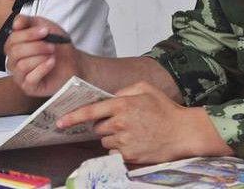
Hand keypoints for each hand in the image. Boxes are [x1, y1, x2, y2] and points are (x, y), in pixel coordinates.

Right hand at [5, 15, 82, 96]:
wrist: (73, 61)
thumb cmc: (57, 45)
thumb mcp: (44, 26)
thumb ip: (28, 21)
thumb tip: (16, 23)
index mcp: (14, 46)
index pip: (12, 39)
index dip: (29, 34)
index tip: (45, 31)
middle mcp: (13, 61)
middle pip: (15, 52)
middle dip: (36, 46)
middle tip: (51, 46)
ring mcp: (20, 76)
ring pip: (22, 65)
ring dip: (41, 57)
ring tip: (52, 55)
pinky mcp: (29, 87)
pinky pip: (30, 79)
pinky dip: (43, 68)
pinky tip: (52, 63)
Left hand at [57, 82, 232, 163]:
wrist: (183, 132)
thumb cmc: (166, 110)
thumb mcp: (146, 89)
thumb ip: (124, 90)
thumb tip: (110, 97)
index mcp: (122, 105)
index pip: (91, 112)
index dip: (73, 117)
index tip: (60, 122)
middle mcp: (120, 123)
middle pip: (97, 128)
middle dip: (104, 125)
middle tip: (121, 122)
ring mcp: (124, 141)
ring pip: (105, 141)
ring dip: (112, 137)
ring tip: (132, 132)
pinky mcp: (129, 156)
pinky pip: (114, 152)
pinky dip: (120, 148)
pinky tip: (136, 142)